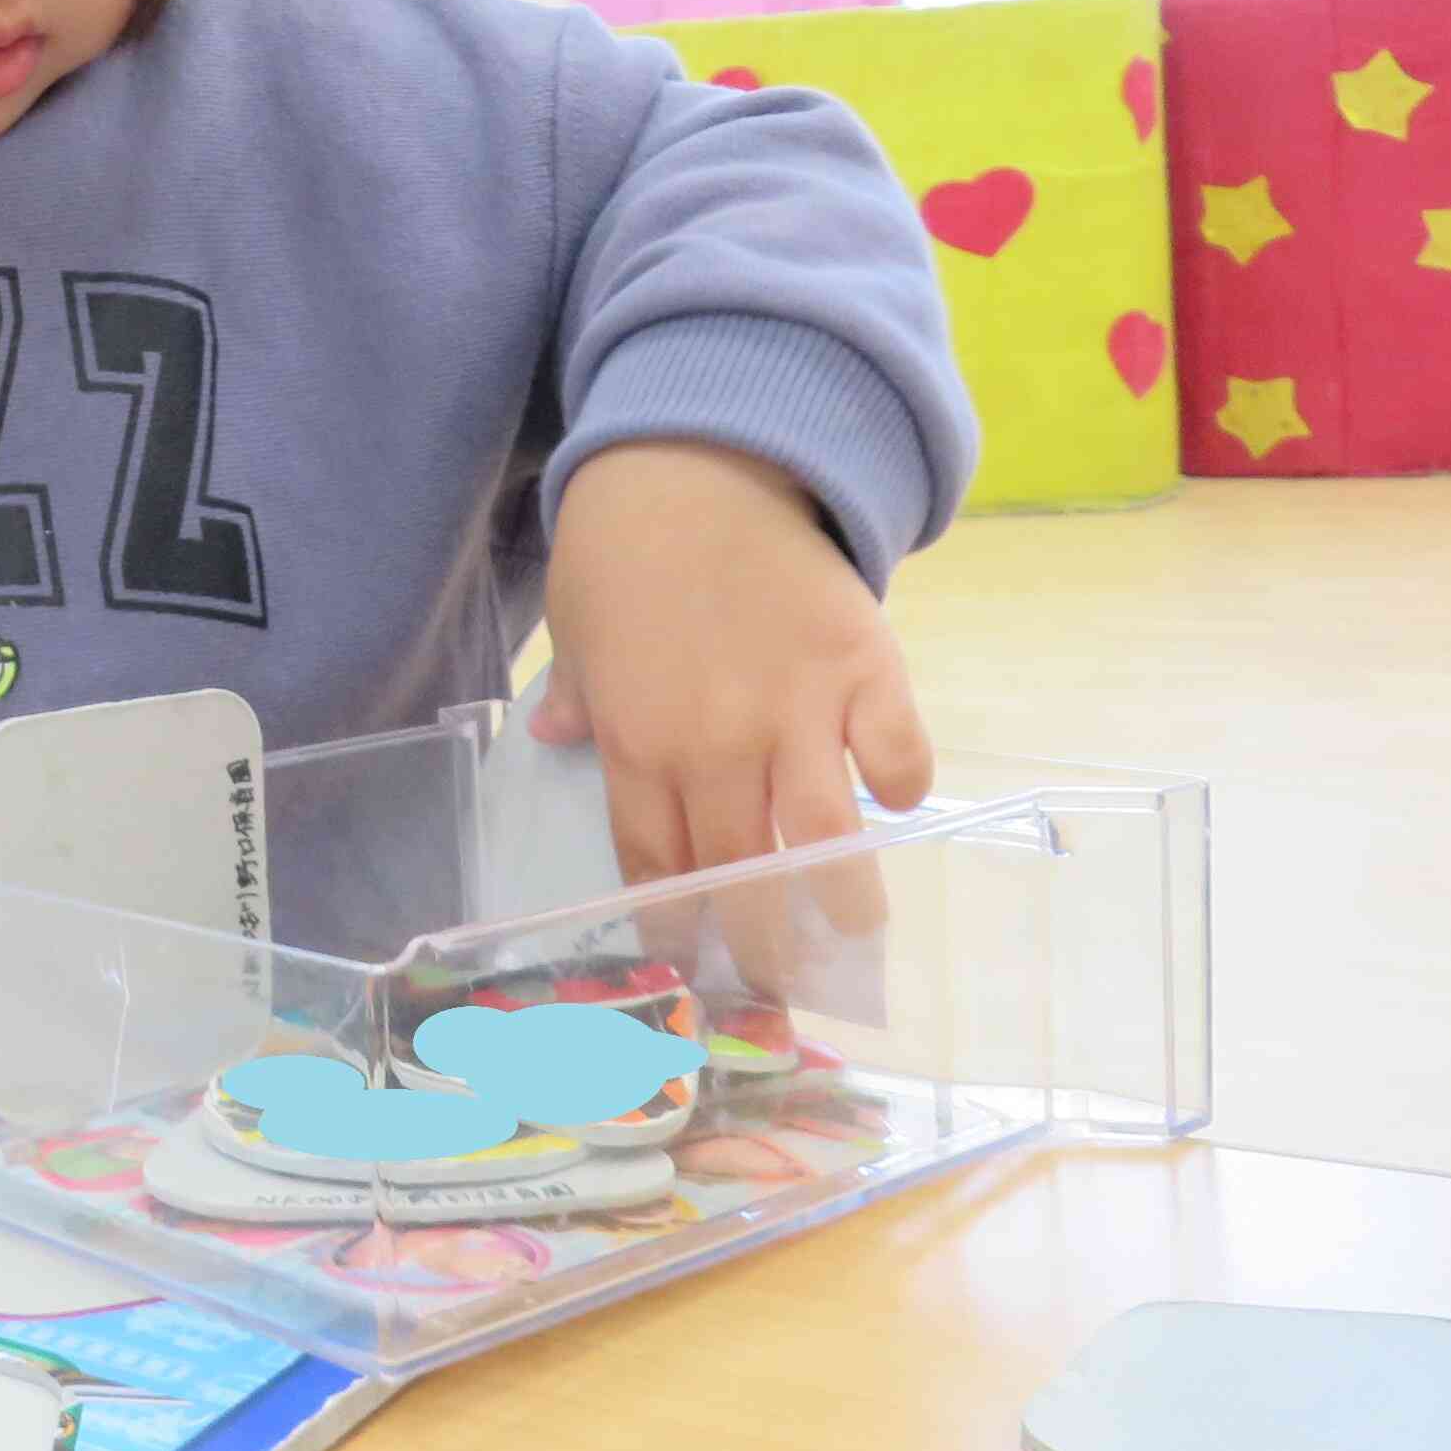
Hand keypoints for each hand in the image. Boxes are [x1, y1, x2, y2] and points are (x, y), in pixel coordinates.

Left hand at [535, 440, 932, 989]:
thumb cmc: (626, 548)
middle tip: (781, 988)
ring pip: (823, 837)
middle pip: (742, 873)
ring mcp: (798, 709)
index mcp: (638, 742)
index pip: (659, 864)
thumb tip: (551, 742)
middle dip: (761, 942)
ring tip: (853, 937)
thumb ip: (576, 696)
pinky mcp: (867, 668)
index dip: (677, 925)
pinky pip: (897, 756)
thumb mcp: (577, 625)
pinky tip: (891, 804)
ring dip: (842, 897)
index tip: (694, 970)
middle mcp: (717, 742)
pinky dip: (899, 788)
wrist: (703, 462)